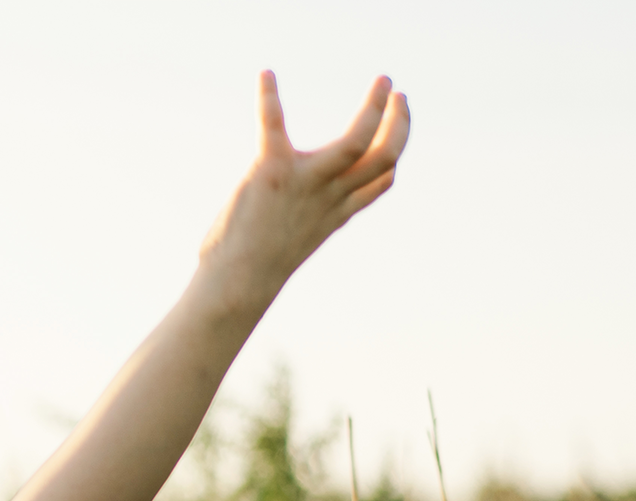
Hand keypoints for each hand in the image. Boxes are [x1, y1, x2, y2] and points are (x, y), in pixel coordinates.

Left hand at [198, 72, 410, 302]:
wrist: (237, 288)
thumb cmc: (251, 275)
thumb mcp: (288, 248)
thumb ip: (297, 226)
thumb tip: (287, 227)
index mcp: (333, 215)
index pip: (380, 182)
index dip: (393, 155)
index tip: (394, 134)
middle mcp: (328, 198)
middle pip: (384, 157)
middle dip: (399, 124)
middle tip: (398, 95)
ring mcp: (304, 184)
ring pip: (357, 142)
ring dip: (375, 109)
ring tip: (383, 83)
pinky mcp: (272, 172)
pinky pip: (274, 125)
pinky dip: (268, 99)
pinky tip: (266, 76)